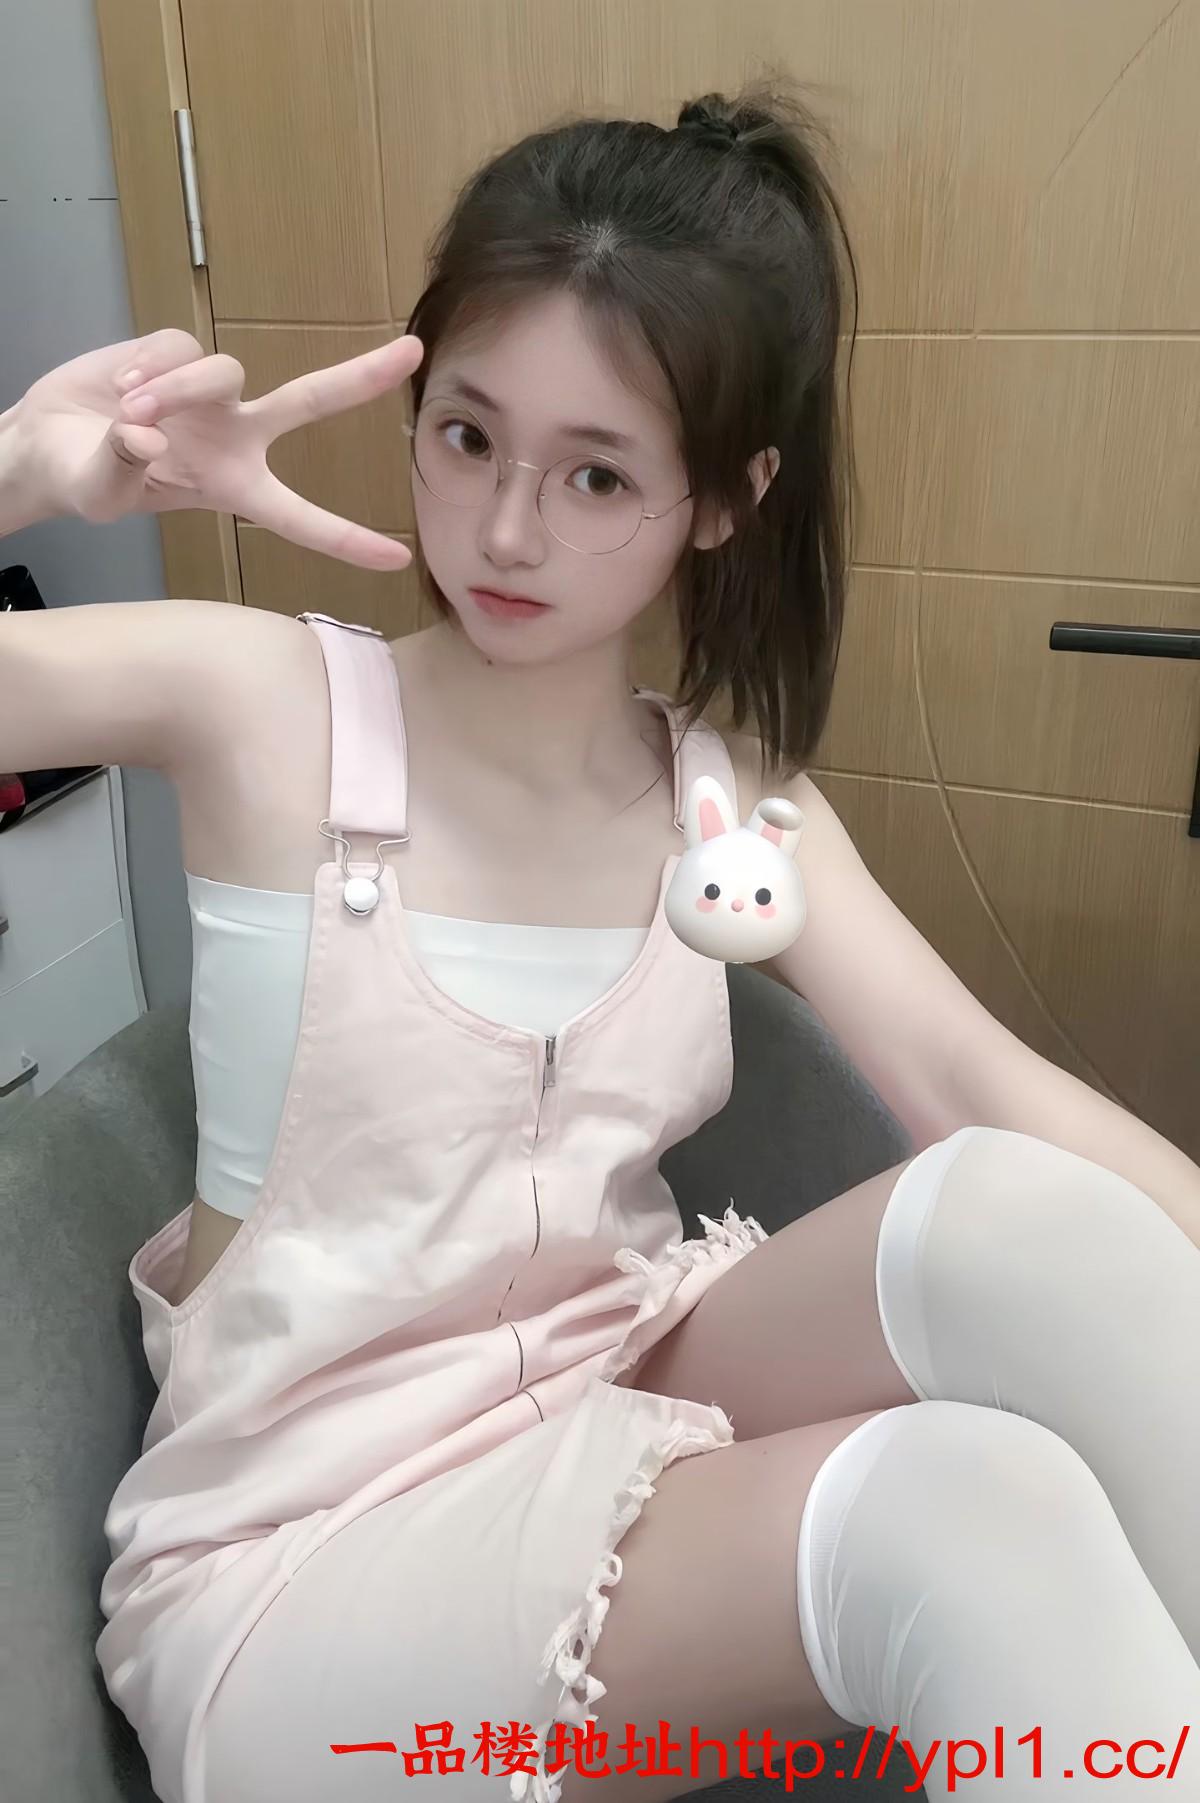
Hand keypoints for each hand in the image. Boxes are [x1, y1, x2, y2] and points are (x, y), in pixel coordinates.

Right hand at [8, 329, 422, 569]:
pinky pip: (176, 346)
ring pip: (219, 371)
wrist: (43, 441)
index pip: (298, 517)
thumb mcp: (99, 493)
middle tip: (412, 352)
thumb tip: (142, 430)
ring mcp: (210, 392)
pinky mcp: (178, 351)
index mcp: (232, 487)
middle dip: (360, 377)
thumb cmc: (81, 481)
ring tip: (126, 408)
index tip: (398, 559)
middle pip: (310, 401)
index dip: (347, 540)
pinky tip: (117, 386)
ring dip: (173, 389)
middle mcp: (235, 436)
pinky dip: (146, 366)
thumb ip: (120, 467)